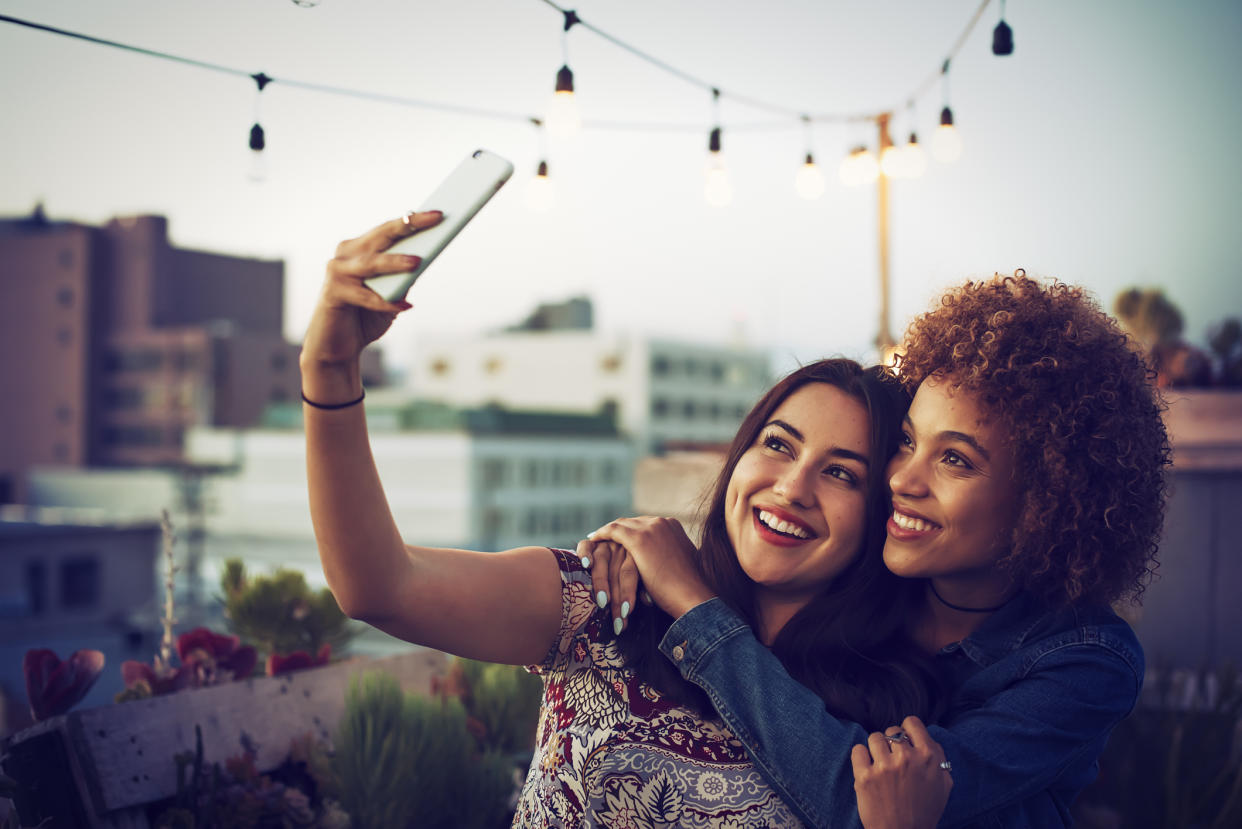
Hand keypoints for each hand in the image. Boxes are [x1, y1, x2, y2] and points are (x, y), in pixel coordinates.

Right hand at [300, 211, 443, 370]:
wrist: (337, 347)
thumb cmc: (366, 318)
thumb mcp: (392, 294)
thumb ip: (404, 276)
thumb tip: (425, 258)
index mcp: (360, 248)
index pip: (389, 229)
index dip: (413, 220)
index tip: (439, 213)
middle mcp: (347, 254)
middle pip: (381, 235)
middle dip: (410, 225)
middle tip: (436, 218)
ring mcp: (337, 271)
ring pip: (372, 263)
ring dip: (395, 262)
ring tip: (417, 262)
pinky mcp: (333, 292)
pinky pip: (365, 296)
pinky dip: (384, 302)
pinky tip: (403, 306)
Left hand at [582, 516, 716, 631]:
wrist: (692, 596)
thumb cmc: (688, 589)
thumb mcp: (680, 564)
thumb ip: (670, 556)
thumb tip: (664, 563)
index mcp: (674, 527)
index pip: (646, 524)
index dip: (631, 530)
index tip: (622, 538)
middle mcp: (663, 522)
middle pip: (632, 522)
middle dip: (618, 530)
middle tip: (603, 536)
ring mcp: (652, 528)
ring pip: (622, 526)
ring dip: (608, 533)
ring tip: (596, 538)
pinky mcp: (640, 539)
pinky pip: (614, 531)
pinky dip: (602, 534)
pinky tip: (593, 540)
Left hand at [851, 716, 951, 828]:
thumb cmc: (925, 812)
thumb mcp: (943, 785)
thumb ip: (938, 758)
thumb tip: (928, 740)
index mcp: (928, 757)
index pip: (912, 723)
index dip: (907, 729)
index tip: (904, 738)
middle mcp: (906, 758)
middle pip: (892, 730)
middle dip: (891, 743)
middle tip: (892, 759)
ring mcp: (884, 767)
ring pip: (874, 738)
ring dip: (876, 749)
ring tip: (880, 764)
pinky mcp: (864, 777)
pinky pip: (857, 750)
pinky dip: (860, 756)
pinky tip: (867, 767)